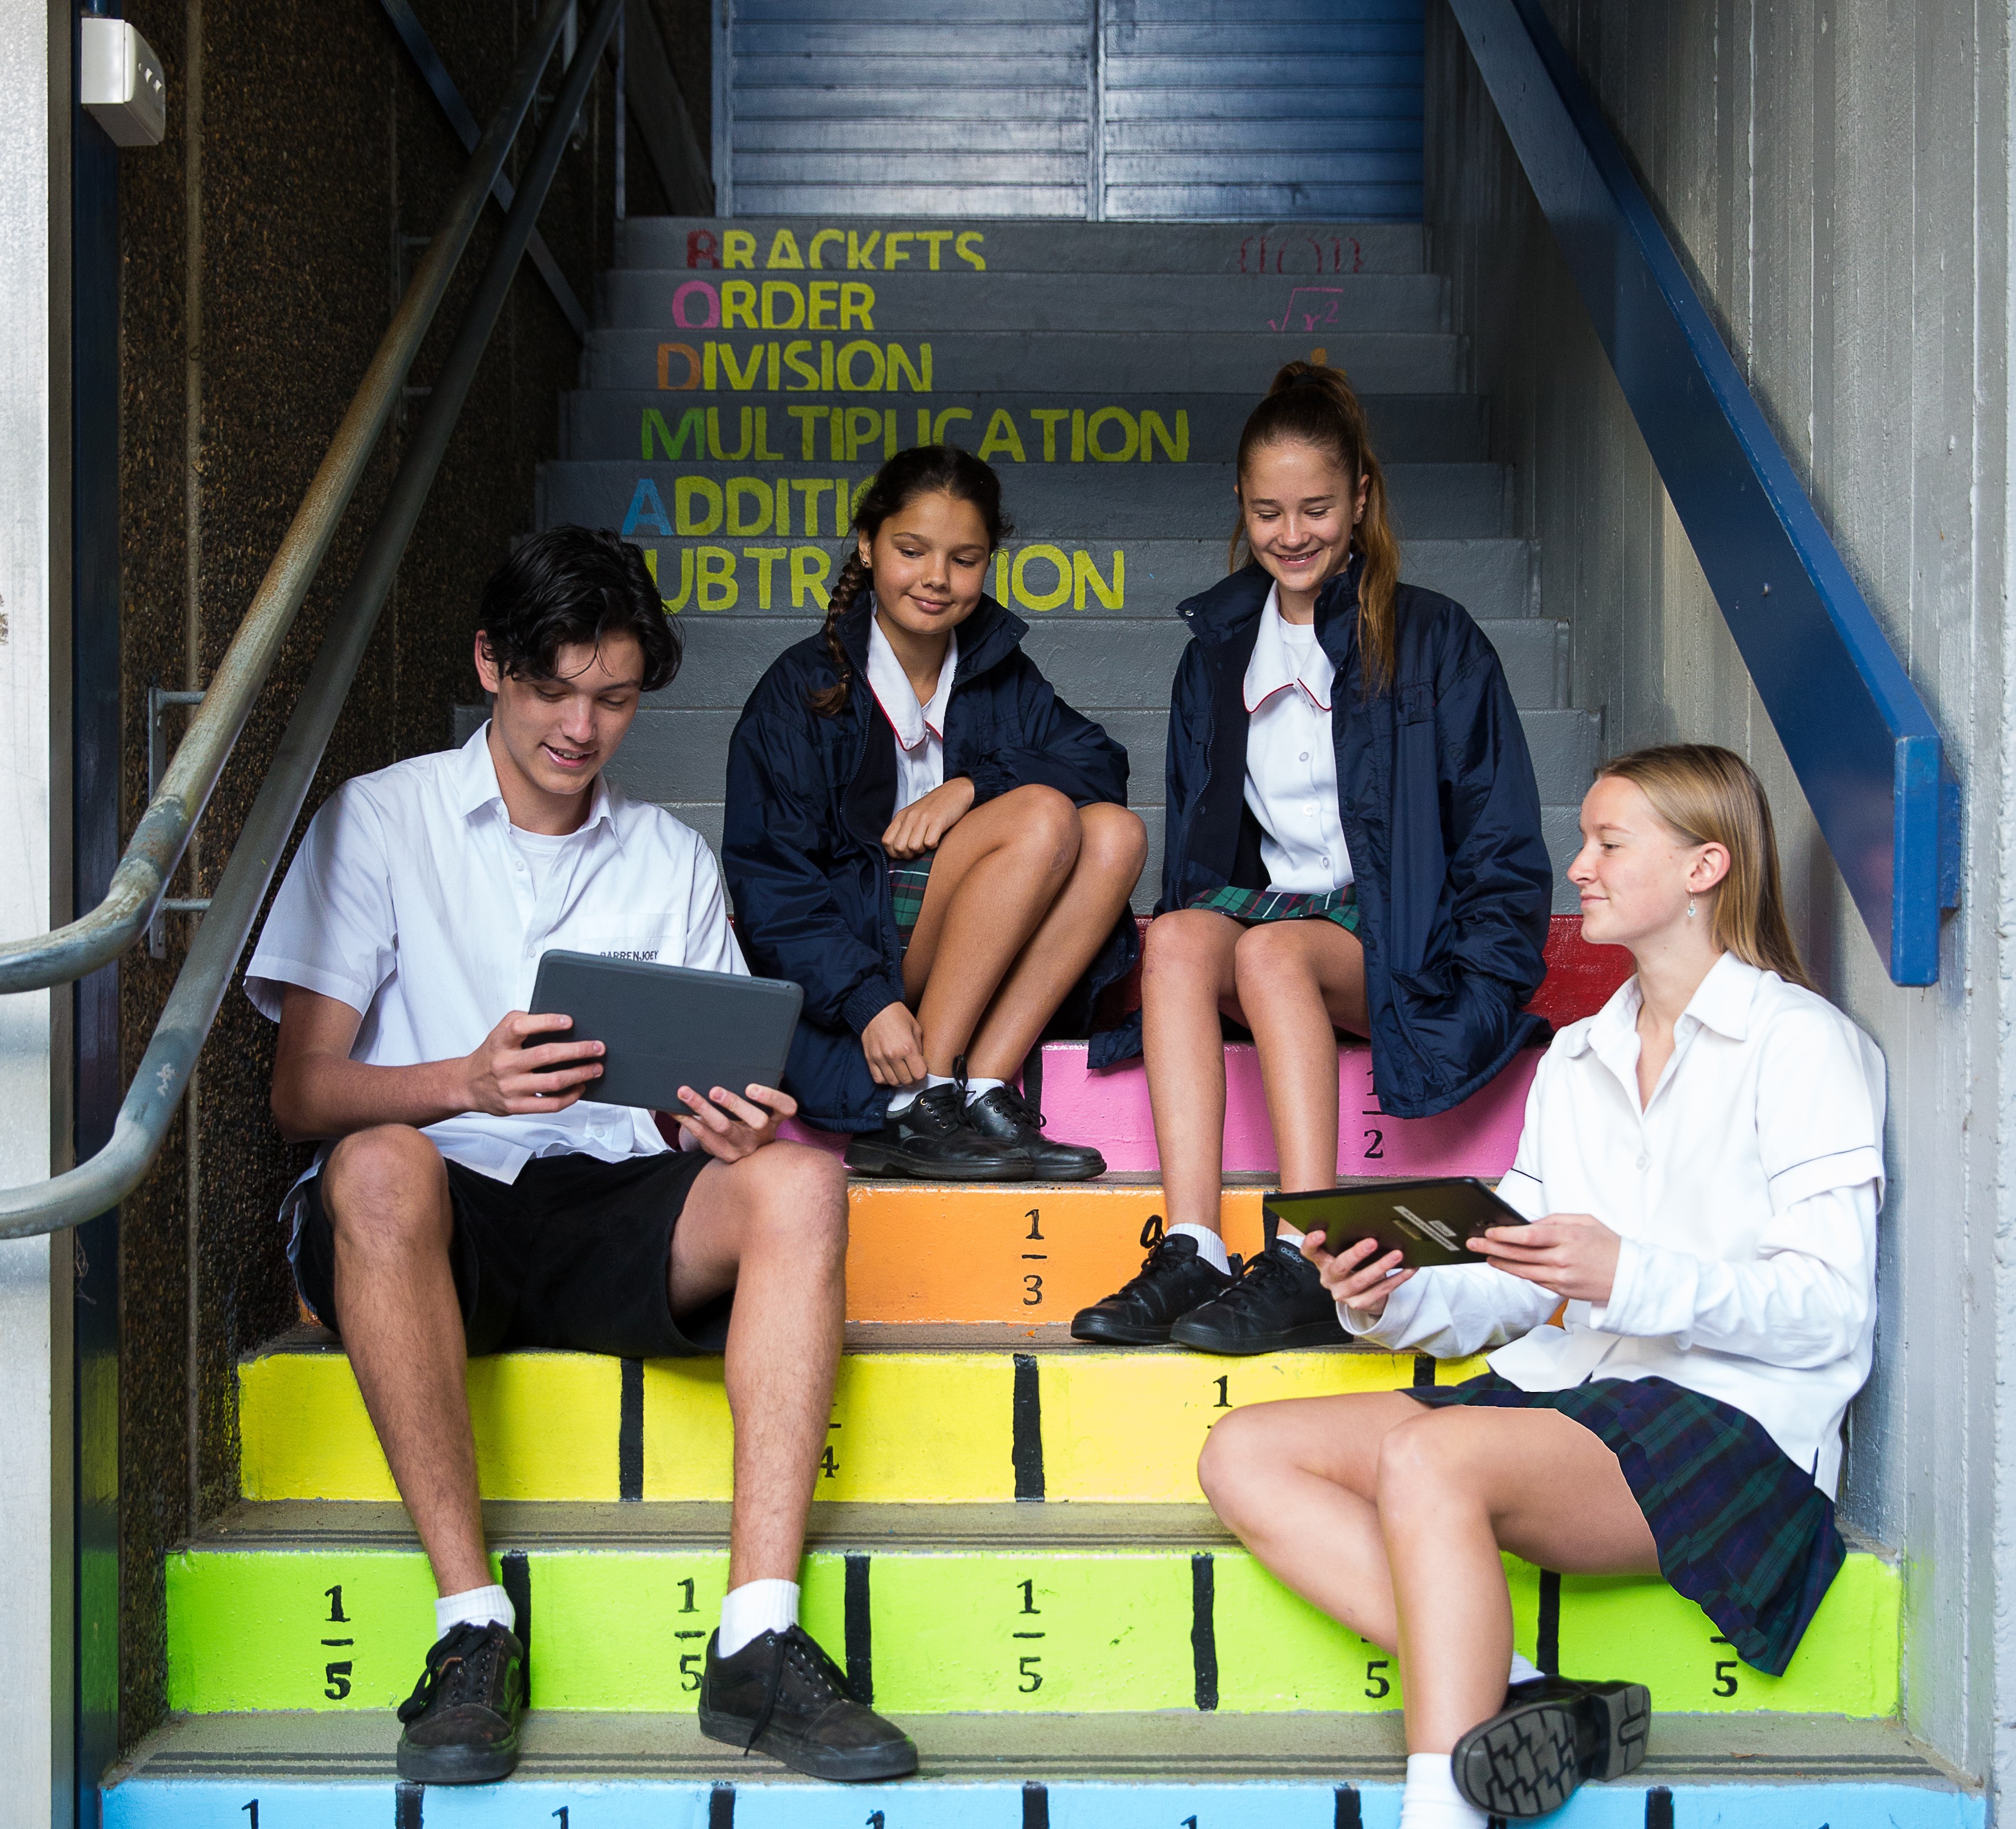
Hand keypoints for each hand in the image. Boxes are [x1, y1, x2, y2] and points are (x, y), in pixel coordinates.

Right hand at [460, 1011, 602, 1115]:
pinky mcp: (516, 1106)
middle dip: (578, 1051)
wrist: (467, 1084)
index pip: (521, 1026)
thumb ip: (525, 1022)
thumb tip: (563, 1022)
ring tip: (596, 1068)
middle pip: (546, 1055)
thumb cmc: (493, 1053)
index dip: (547, 1022)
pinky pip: (549, 1104)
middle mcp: (504, 1063)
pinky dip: (570, 1096)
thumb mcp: (500, 1032)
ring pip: (553, 1081)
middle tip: (598, 1048)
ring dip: (580, 1074)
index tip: (570, 1021)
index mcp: (500, 1040)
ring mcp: (510, 1087)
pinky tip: (580, 1087)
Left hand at [669, 1082, 796, 1162]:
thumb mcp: (759, 1106)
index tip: (751, 1087)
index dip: (771, 1097)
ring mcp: (743, 1147)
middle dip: (735, 1104)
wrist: (741, 1149)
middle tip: (715, 1090)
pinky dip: (686, 1121)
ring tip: (685, 1092)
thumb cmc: (749, 1116)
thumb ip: (758, 1087)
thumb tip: (754, 1058)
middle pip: (756, 1121)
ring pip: (723, 1128)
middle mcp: (762, 1134)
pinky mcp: (723, 1154)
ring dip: (702, 1108)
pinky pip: (703, 1136)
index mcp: (775, 1118)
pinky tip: (675, 1109)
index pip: (786, 1107)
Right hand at [861, 1000, 926, 1086]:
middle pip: (906, 1081)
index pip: (919, 1074)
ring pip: (893, 1082)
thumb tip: (921, 1064)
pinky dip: (886, 1079)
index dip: (922, 1073)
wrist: (875, 1008)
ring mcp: (880, 1058)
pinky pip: (878, 1078)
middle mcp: (893, 1055)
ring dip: (900, 1080)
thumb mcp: (916, 1028)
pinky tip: (890, 1072)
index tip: (921, 1068)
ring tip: (902, 1072)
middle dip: (912, 1078)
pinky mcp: (870, 1059)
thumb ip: (919, 1048)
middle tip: (912, 1071)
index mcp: (907, 1047)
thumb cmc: (897, 1015)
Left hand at [881, 776, 974, 858]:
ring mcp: (923, 818)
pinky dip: (934, 846)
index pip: (886, 841)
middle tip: (919, 849)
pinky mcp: (937, 820)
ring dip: (923, 850)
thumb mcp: (913, 815)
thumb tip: (899, 851)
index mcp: (901, 816)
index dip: (895, 852)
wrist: (955, 791)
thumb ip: (904, 829)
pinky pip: (930, 843)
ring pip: (914, 847)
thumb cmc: (935, 807)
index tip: (906, 852)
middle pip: (899, 847)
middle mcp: (910, 817)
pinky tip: (937, 838)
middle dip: (909, 855)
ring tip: (929, 842)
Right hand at [1302, 1229, 1413, 1318]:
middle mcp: (1329, 1279)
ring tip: (1396, 1254)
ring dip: (1381, 1266)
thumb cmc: (1355, 1265)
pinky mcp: (1359, 1304)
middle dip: (1356, 1254)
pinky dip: (1397, 1279)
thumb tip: (1369, 1219)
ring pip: (1361, 1281)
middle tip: (1372, 1242)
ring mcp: (1343, 1293)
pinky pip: (1380, 1291)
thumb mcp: (1346, 1252)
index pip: (1309, 1252)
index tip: (1321, 1233)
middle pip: (1339, 1267)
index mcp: (1322, 1261)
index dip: (1312, 1243)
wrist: (1362, 1294)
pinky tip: (1408, 1269)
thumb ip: (1348, 1240)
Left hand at [1466, 1211, 1620, 1303]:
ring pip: (1522, 1270)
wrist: (1631, 1278)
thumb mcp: (1586, 1222)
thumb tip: (1530, 1223)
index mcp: (1569, 1237)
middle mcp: (1563, 1258)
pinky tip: (1506, 1266)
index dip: (1505, 1234)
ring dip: (1501, 1263)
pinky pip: (1534, 1280)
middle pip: (1520, 1253)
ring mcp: (1561, 1277)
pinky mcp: (1562, 1291)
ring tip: (1484, 1255)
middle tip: (1474, 1242)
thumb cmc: (1609, 1246)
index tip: (1489, 1231)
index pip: (1529, 1235)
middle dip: (1493, 1247)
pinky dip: (1518, 1273)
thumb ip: (1556, 1220)